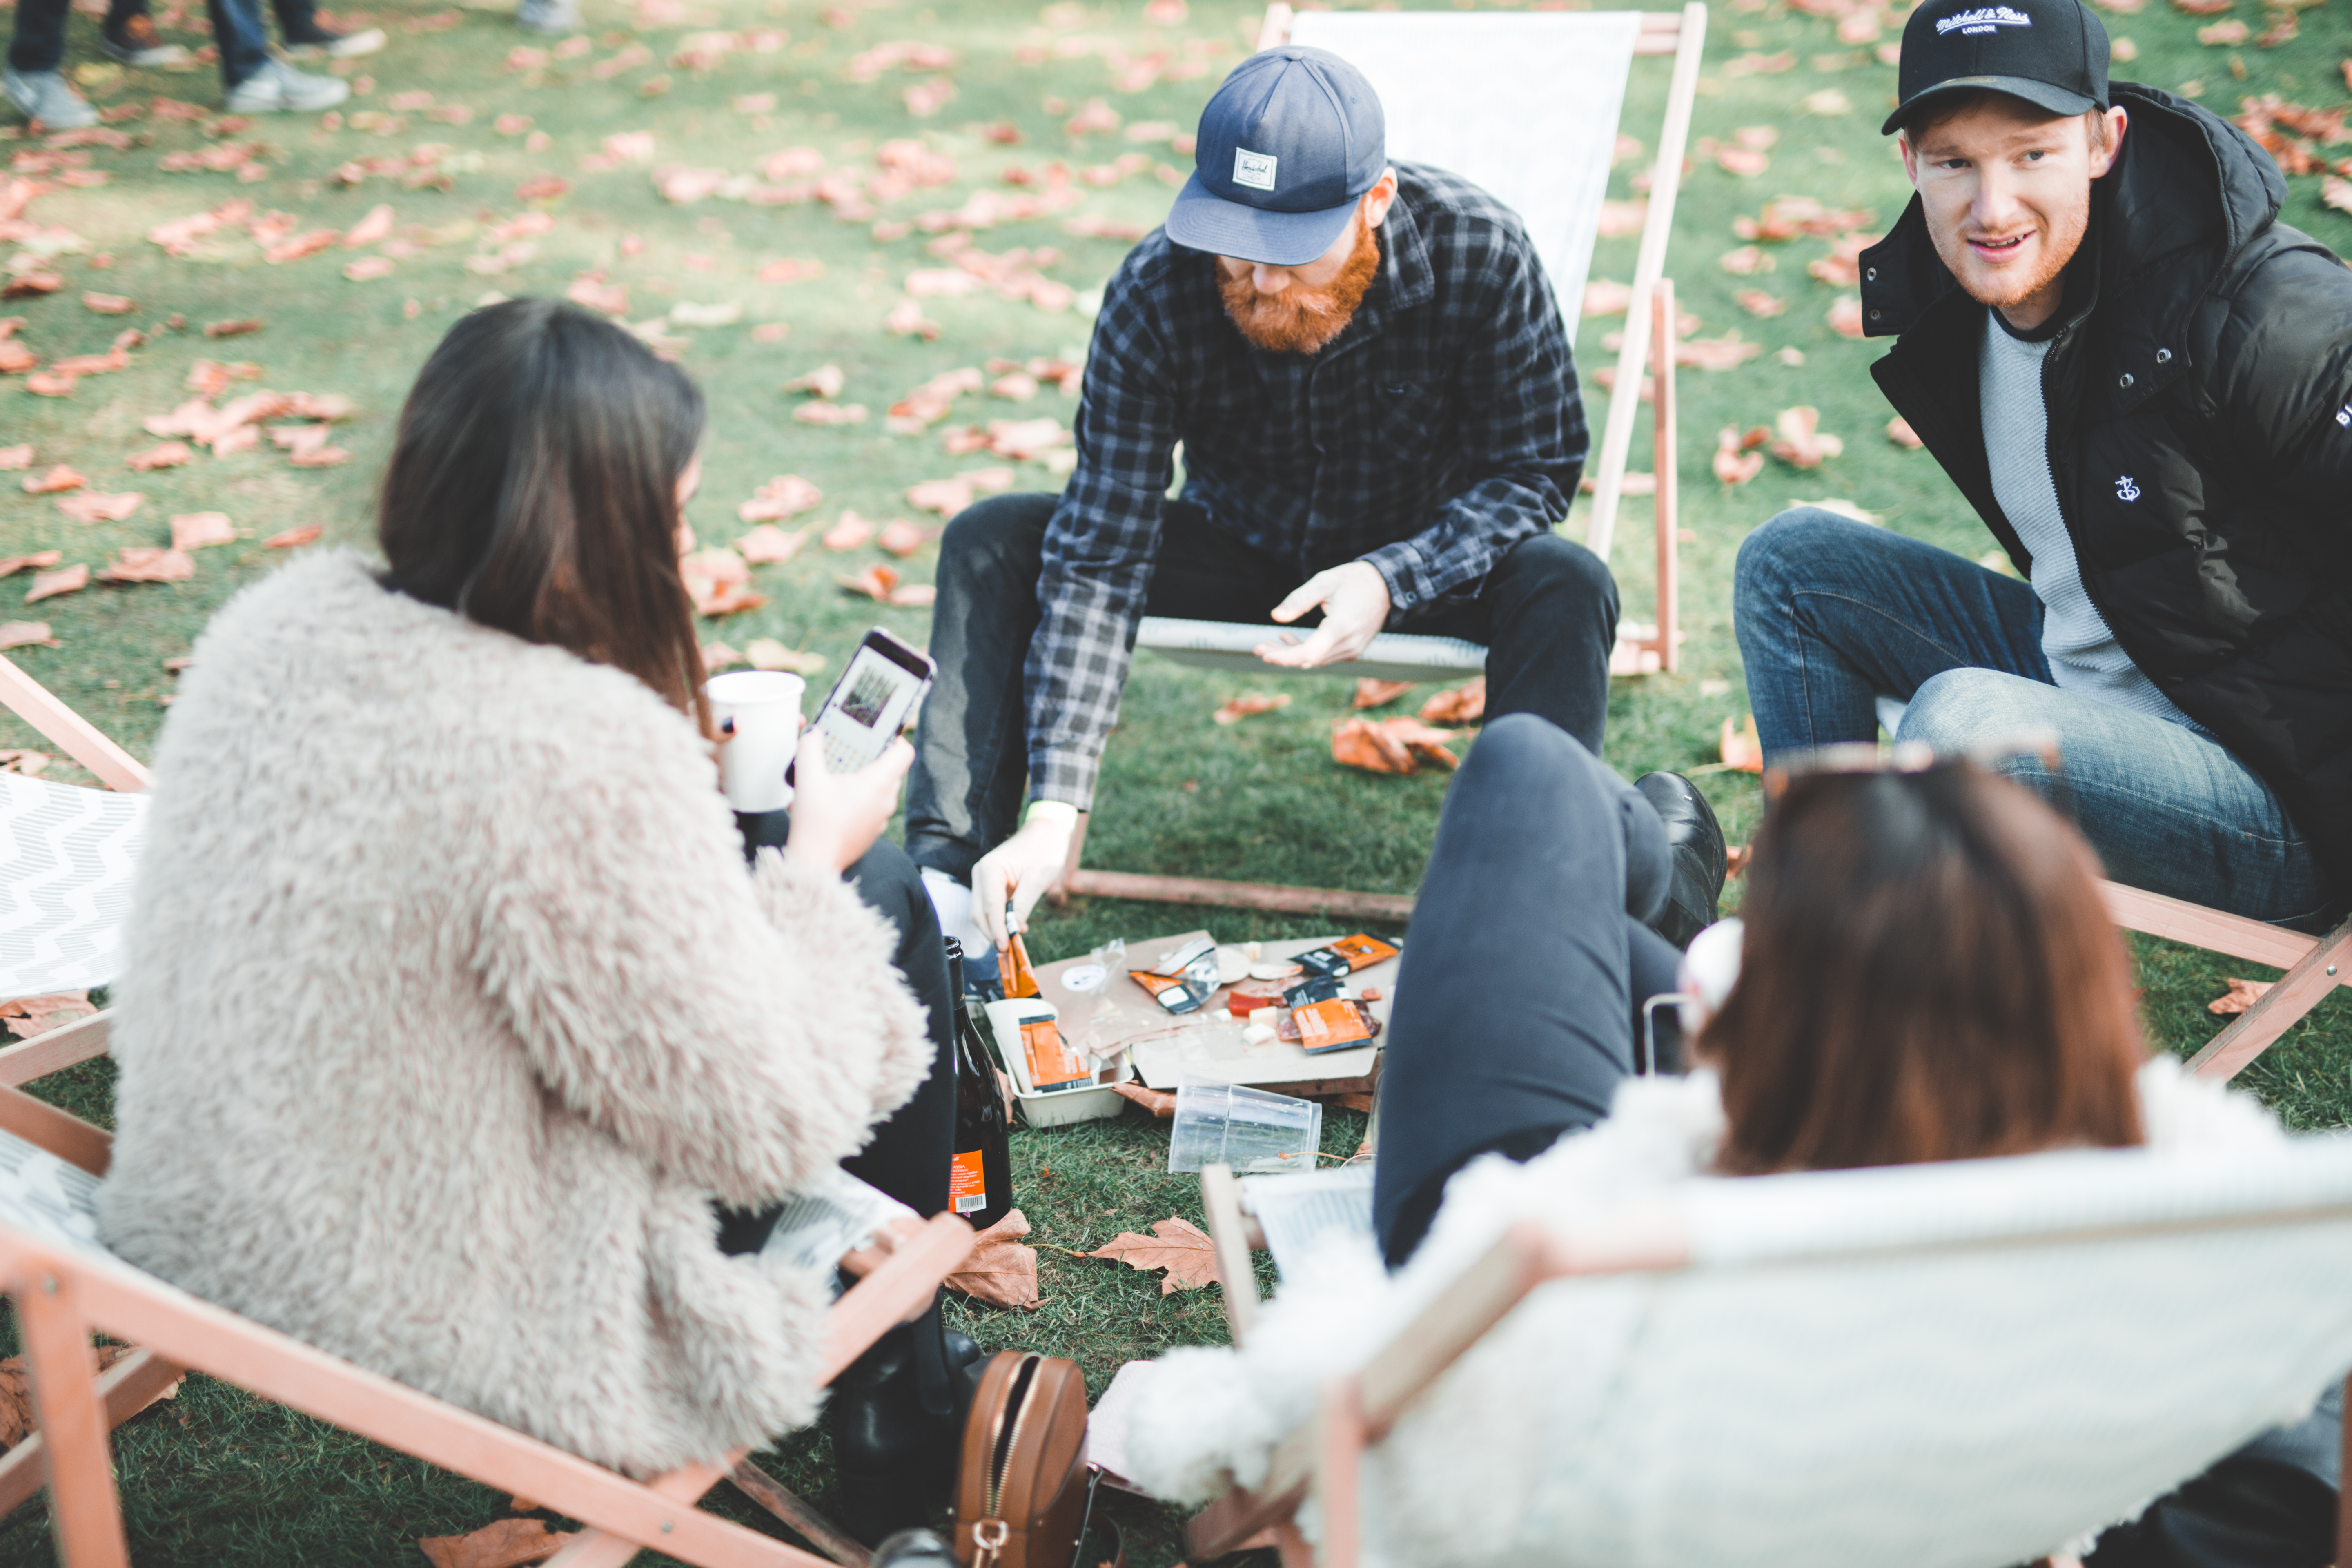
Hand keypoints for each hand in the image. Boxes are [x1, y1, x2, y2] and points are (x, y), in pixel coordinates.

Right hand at [780, 732, 912, 875]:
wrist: (814, 861)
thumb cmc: (815, 823)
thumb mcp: (807, 777)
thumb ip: (809, 747)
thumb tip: (814, 733)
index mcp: (878, 784)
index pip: (905, 752)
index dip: (897, 739)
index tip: (884, 735)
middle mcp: (886, 801)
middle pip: (893, 769)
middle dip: (876, 758)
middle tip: (855, 751)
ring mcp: (882, 818)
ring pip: (883, 789)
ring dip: (868, 778)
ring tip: (844, 775)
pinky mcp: (873, 831)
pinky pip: (875, 806)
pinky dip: (863, 798)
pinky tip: (840, 799)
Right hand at [970, 810, 1076, 950]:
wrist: (1046, 831)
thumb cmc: (1045, 850)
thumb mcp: (1037, 879)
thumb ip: (1023, 905)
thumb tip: (1014, 931)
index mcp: (990, 869)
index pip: (989, 907)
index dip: (996, 930)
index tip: (1005, 948)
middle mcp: (980, 873)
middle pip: (979, 913)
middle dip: (992, 934)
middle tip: (1008, 953)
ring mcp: (983, 879)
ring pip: (981, 913)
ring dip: (995, 929)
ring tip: (1014, 943)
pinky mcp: (990, 884)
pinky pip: (990, 907)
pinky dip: (998, 921)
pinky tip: (1015, 928)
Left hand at [1254, 561, 1391, 668]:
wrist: (1386, 586)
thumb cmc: (1354, 580)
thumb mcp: (1324, 581)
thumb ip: (1299, 599)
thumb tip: (1275, 616)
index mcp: (1341, 626)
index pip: (1308, 652)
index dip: (1284, 657)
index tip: (1263, 652)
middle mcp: (1349, 643)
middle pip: (1308, 659)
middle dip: (1281, 656)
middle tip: (1259, 647)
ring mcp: (1353, 649)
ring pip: (1315, 660)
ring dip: (1292, 654)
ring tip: (1271, 642)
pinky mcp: (1353, 650)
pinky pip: (1324, 657)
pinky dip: (1306, 651)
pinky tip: (1289, 639)